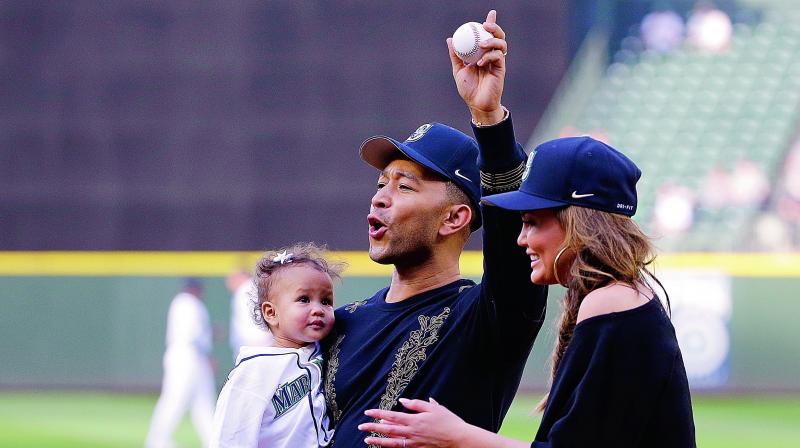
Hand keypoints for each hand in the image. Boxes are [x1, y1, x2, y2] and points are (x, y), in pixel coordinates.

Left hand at [359, 398, 466, 447]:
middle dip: (373, 428)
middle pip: (389, 430)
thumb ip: (416, 404)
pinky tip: (384, 446)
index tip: (368, 412)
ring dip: (379, 441)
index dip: (379, 414)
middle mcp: (412, 432)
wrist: (459, 440)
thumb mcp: (434, 408)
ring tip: (367, 440)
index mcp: (415, 420)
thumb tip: (402, 401)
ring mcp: (415, 443)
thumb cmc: (448, 421)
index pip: (392, 416)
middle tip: (361, 427)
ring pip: (393, 443)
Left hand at [447, 10, 507, 124]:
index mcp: (483, 53)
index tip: (491, 13)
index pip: (488, 35)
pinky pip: (498, 57)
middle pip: (498, 36)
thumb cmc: (469, 89)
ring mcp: (497, 62)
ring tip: (482, 43)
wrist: (477, 104)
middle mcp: (491, 56)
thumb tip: (450, 39)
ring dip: (492, 41)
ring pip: (501, 45)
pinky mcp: (500, 69)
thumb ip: (455, 55)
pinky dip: (489, 56)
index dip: (491, 23)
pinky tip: (481, 62)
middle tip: (485, 25)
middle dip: (494, 27)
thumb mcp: (458, 70)